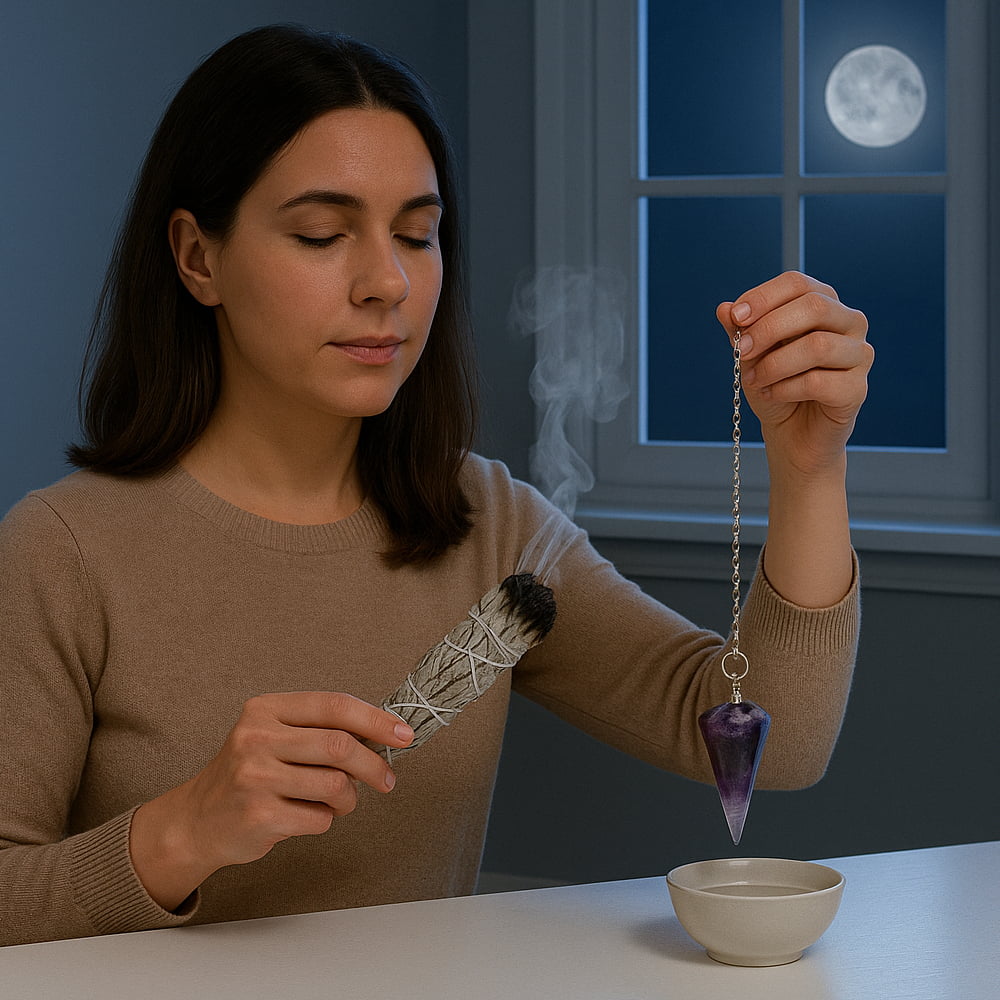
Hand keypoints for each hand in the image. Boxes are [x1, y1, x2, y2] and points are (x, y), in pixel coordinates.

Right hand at [130, 692, 412, 909]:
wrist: (196, 820)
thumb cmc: (251, 774)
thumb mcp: (276, 737)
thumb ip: (320, 730)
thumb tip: (385, 734)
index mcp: (266, 709)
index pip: (334, 705)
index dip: (376, 720)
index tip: (404, 734)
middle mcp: (256, 737)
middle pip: (340, 746)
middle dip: (373, 765)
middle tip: (387, 780)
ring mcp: (254, 777)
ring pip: (335, 785)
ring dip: (347, 799)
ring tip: (336, 802)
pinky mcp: (257, 815)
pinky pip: (319, 819)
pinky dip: (324, 821)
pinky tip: (304, 817)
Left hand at [716, 271, 872, 478]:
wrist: (792, 432)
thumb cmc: (775, 386)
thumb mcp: (751, 355)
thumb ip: (740, 330)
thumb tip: (723, 308)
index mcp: (824, 303)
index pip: (797, 283)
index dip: (764, 297)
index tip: (736, 317)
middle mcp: (849, 323)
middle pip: (814, 307)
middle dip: (769, 328)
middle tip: (742, 350)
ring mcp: (859, 355)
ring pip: (818, 346)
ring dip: (775, 364)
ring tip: (754, 379)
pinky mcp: (858, 389)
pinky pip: (819, 382)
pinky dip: (786, 388)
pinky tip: (772, 394)